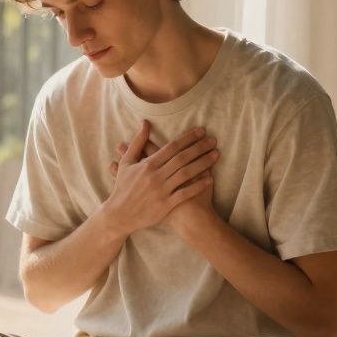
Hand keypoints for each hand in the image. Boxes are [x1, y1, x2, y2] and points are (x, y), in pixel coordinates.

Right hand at [102, 121, 218, 236]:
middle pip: (182, 158)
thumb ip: (137, 142)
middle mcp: (156, 176)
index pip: (172, 147)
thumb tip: (145, 122)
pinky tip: (210, 178)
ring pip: (186, 174)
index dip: (188, 138)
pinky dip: (198, 185)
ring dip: (203, 163)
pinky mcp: (166, 205)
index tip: (201, 131)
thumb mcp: (127, 163)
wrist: (119, 215)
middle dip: (200, 147)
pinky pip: (185, 193)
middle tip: (213, 140)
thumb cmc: (122, 187)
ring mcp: (161, 191)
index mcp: (147, 164)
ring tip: (216, 155)